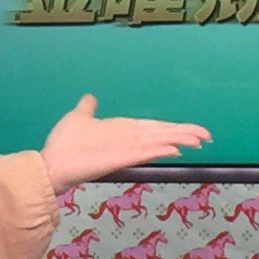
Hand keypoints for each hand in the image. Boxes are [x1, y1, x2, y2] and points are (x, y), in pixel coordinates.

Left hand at [39, 94, 210, 193]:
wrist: (51, 162)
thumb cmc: (65, 143)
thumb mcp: (78, 118)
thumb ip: (87, 108)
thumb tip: (90, 97)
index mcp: (121, 130)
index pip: (152, 127)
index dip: (171, 128)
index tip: (192, 130)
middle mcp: (127, 139)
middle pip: (160, 134)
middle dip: (183, 134)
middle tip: (206, 136)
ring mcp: (124, 149)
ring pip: (156, 142)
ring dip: (176, 140)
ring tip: (199, 140)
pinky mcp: (117, 158)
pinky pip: (141, 152)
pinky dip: (157, 149)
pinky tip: (173, 148)